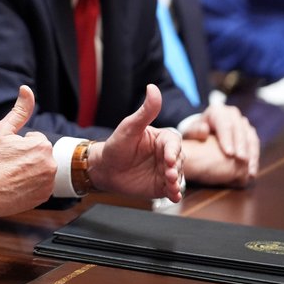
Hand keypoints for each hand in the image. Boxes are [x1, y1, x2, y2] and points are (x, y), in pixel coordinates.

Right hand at [0, 86, 55, 222]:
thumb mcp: (2, 130)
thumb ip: (19, 110)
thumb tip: (26, 90)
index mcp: (41, 146)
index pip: (35, 140)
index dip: (20, 144)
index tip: (8, 153)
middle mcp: (50, 164)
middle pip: (39, 155)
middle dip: (27, 157)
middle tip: (9, 164)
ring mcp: (48, 183)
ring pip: (40, 169)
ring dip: (30, 170)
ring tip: (11, 175)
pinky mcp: (44, 197)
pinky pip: (41, 186)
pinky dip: (31, 185)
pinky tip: (16, 185)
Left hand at [88, 84, 183, 201]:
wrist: (105, 169)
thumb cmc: (116, 145)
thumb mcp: (130, 127)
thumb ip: (145, 111)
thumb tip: (153, 87)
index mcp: (162, 139)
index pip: (174, 142)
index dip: (172, 150)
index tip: (168, 158)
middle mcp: (166, 154)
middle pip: (179, 160)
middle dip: (176, 167)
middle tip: (169, 174)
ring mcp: (165, 171)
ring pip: (178, 175)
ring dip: (177, 181)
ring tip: (170, 185)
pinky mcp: (162, 186)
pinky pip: (172, 190)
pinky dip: (175, 193)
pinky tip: (174, 196)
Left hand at [182, 103, 259, 178]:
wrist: (203, 131)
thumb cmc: (195, 132)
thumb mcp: (191, 131)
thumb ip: (195, 131)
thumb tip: (204, 130)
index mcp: (217, 112)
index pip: (224, 124)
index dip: (228, 139)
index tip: (229, 153)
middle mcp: (232, 114)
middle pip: (239, 130)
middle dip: (242, 146)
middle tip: (242, 160)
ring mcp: (242, 122)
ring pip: (250, 137)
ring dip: (252, 154)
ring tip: (249, 170)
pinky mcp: (249, 132)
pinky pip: (255, 144)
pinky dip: (254, 158)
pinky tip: (252, 171)